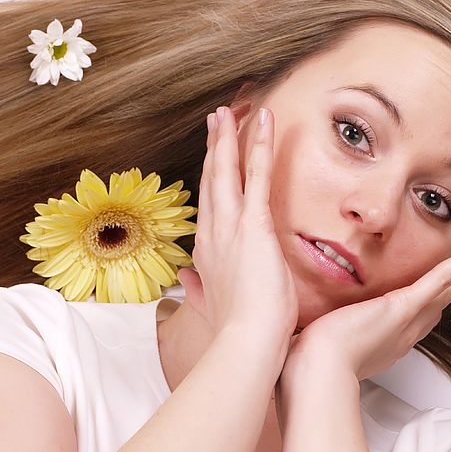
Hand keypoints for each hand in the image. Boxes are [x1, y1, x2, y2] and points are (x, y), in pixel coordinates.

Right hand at [177, 105, 298, 346]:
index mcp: (208, 250)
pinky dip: (259, 146)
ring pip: (227, 171)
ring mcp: (231, 226)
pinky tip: (264, 121)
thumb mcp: (213, 306)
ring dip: (228, 138)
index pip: (209, 204)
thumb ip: (198, 290)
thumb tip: (186, 283)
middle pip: (211, 180)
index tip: (211, 156)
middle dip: (214, 147)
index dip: (209, 176)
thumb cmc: (239, 329)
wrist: (248, 342)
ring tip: (230, 110)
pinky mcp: (254, 224)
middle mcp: (214, 232)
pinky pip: (257, 176)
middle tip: (216, 119)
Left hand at [280, 239, 450, 381]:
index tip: (436, 296)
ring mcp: (403, 321)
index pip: (409, 321)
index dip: (428, 306)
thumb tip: (299, 334)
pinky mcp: (402, 308)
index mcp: (380, 344)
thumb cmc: (307, 367)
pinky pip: (439, 282)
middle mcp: (399, 335)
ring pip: (441, 291)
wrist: (313, 372)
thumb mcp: (315, 346)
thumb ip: (315, 338)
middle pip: (434, 307)